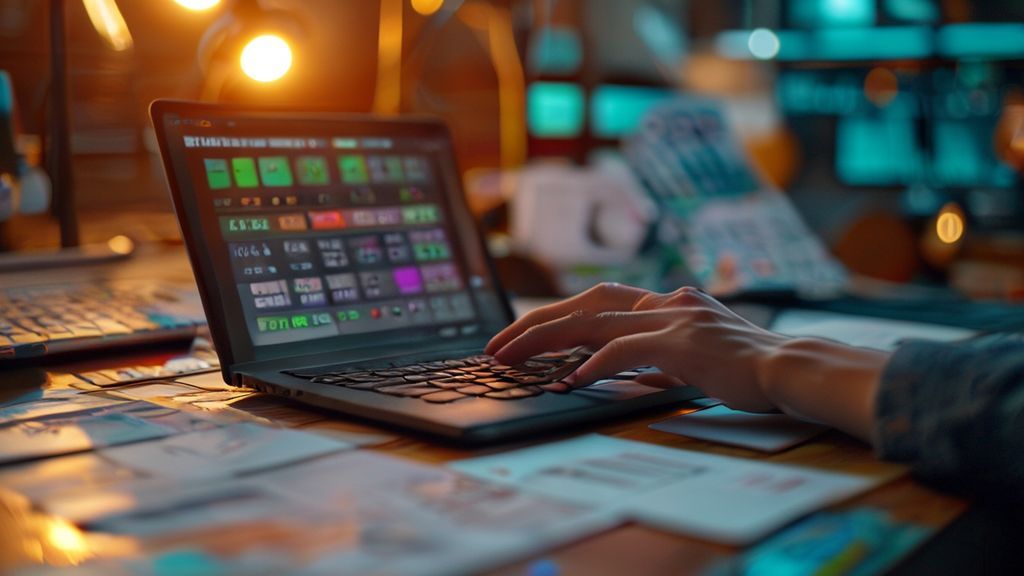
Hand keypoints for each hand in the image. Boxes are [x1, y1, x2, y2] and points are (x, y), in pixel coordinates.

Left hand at [486, 283, 789, 411]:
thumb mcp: (690, 357)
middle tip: (495, 345)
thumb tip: (604, 369)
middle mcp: (665, 301)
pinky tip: (568, 380)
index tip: (517, 336)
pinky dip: (593, 364)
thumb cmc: (744, 369)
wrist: (793, 369)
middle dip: (534, 323)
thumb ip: (651, 358)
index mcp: (664, 303)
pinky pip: (626, 350)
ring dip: (545, 340)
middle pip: (584, 303)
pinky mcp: (685, 342)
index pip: (595, 301)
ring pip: (594, 322)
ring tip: (509, 359)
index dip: (552, 315)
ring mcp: (674, 317)